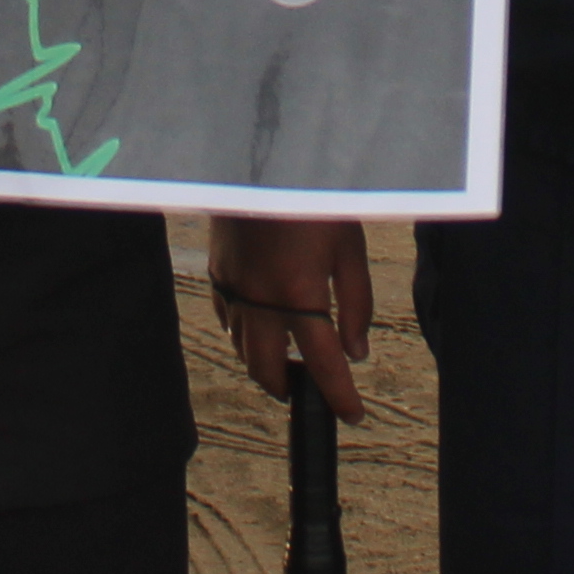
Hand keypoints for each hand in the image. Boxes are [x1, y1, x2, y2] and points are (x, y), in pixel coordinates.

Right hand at [211, 214, 377, 422]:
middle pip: (268, 369)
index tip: (352, 415)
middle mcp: (261, 300)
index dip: (340, 396)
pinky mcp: (216, 271)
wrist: (266, 158)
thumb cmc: (316, 199)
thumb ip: (355, 304)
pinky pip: (226, 317)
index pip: (324, 364)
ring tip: (287, 360)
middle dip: (290, 388)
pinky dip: (242, 332)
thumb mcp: (350, 248)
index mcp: (301, 296)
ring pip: (242, 348)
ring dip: (264, 363)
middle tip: (311, 388)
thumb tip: (357, 352)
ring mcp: (233, 287)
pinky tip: (258, 324)